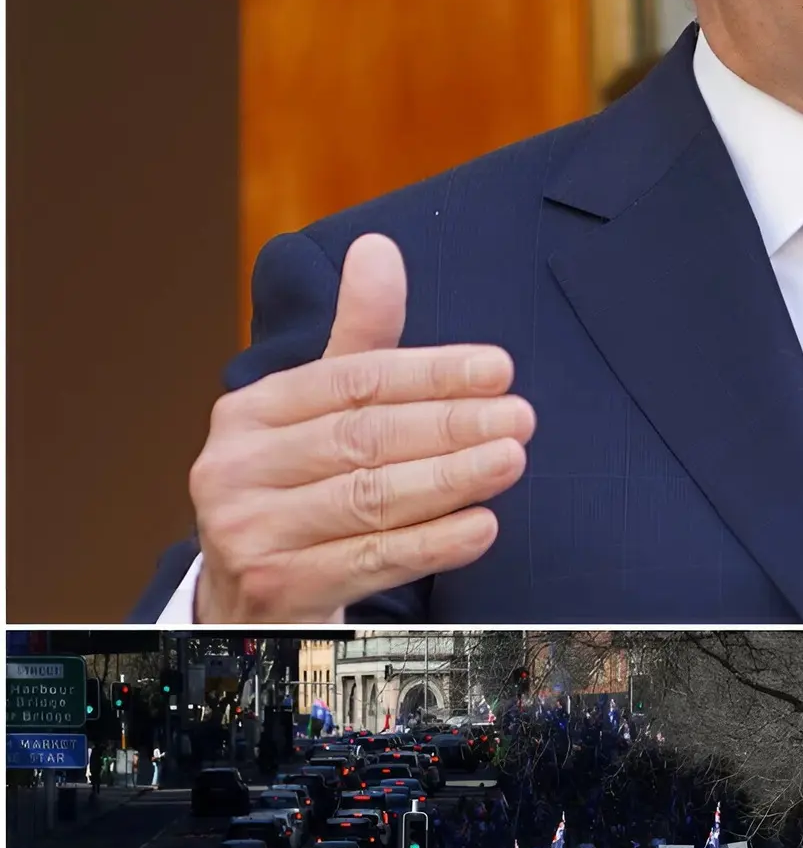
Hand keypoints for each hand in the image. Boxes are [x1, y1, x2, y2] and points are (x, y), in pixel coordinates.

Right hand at [189, 233, 534, 619]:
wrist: (250, 601)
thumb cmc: (303, 490)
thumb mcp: (321, 413)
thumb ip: (359, 340)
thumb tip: (379, 246)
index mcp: (251, 412)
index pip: (352, 381)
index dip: (431, 372)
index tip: (501, 368)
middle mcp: (235, 468)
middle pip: (363, 438)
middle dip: (450, 425)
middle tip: (522, 417)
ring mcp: (248, 532)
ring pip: (368, 499)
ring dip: (449, 479)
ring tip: (512, 459)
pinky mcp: (275, 590)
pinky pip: (368, 561)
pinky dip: (431, 544)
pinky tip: (482, 526)